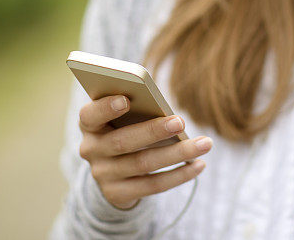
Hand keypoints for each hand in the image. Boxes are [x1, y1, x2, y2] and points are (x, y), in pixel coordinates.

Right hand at [78, 95, 212, 209]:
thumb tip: (163, 107)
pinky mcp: (117, 193)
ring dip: (177, 153)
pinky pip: (152, 186)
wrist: (112, 170)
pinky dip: (179, 175)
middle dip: (154, 131)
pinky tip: (199, 165)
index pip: (90, 115)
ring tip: (204, 144)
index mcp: (89, 124)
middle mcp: (91, 150)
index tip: (127, 99)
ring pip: (143, 164)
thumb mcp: (121, 116)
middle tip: (181, 121)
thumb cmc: (124, 127)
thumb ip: (134, 108)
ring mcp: (102, 174)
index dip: (106, 108)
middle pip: (123, 141)